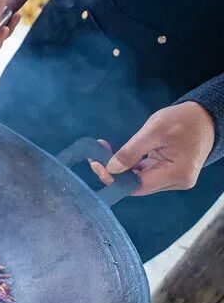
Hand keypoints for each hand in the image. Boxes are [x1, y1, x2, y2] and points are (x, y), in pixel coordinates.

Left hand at [89, 102, 215, 195]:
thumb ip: (131, 151)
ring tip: (103, 153)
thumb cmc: (184, 120)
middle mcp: (176, 182)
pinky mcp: (169, 173)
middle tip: (96, 156)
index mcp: (176, 174)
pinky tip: (117, 156)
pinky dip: (130, 166)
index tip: (97, 164)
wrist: (206, 117)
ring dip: (120, 169)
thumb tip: (110, 169)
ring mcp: (173, 179)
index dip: (114, 178)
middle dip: (114, 173)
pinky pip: (145, 174)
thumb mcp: (154, 131)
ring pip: (139, 180)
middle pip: (137, 185)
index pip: (137, 186)